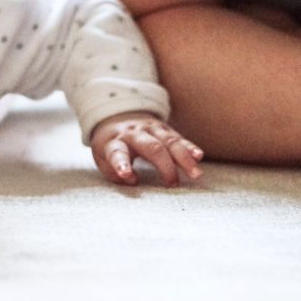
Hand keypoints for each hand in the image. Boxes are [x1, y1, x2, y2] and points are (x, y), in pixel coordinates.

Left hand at [89, 112, 203, 186]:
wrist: (117, 117)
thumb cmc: (111, 146)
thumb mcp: (102, 158)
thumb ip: (113, 172)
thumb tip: (132, 180)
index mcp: (115, 142)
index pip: (117, 152)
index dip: (121, 164)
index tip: (126, 175)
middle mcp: (134, 133)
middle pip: (152, 147)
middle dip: (164, 165)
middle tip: (173, 184)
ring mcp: (151, 129)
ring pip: (169, 142)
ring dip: (183, 158)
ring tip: (195, 174)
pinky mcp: (164, 129)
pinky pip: (178, 138)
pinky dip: (189, 147)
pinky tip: (198, 156)